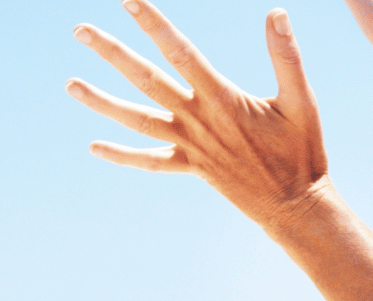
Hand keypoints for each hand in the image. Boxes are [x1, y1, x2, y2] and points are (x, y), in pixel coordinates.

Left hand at [66, 3, 325, 232]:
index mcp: (223, 99)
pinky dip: (123, 155)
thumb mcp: (301, 102)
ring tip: (70, 84)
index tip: (128, 0)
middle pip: (146, 80)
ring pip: (138, 120)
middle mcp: (199, 121)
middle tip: (80, 29)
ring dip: (102, 102)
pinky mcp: (192, 168)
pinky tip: (94, 146)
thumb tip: (277, 14)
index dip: (153, 23)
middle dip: (112, 52)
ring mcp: (191, 146)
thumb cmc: (302, 153)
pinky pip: (151, 162)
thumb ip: (287, 57)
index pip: (181, 51)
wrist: (295, 208)